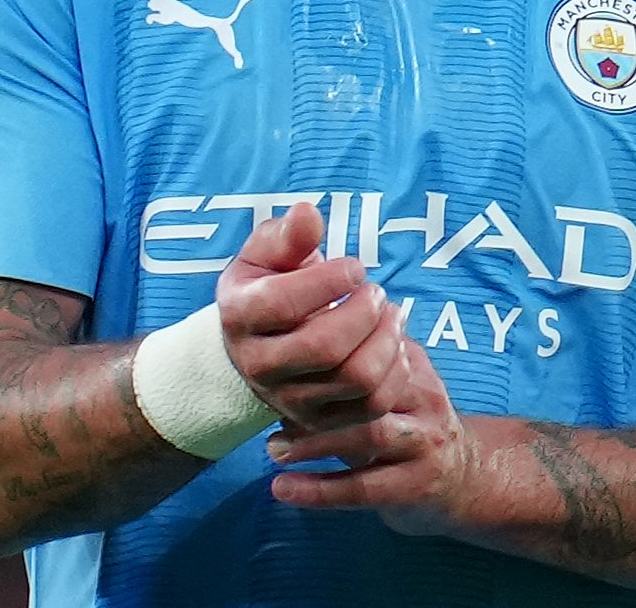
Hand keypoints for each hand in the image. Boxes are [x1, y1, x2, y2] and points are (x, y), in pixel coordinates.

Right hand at [216, 203, 411, 433]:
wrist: (258, 345)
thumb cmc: (269, 285)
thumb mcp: (268, 253)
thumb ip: (288, 234)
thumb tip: (308, 213)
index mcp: (240, 315)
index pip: (284, 303)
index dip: (330, 281)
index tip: (355, 267)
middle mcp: (259, 365)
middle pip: (326, 347)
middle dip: (365, 311)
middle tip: (376, 291)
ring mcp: (290, 400)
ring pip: (356, 379)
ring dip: (387, 340)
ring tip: (390, 313)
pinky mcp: (321, 422)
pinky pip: (373, 406)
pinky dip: (395, 371)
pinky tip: (393, 343)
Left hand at [264, 334, 483, 534]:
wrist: (465, 478)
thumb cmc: (409, 424)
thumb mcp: (393, 386)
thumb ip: (353, 367)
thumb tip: (288, 354)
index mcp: (412, 365)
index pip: (366, 349)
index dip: (319, 359)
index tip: (281, 366)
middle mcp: (424, 399)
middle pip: (368, 390)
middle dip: (314, 400)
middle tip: (270, 407)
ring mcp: (424, 443)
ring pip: (367, 436)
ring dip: (313, 443)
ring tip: (274, 449)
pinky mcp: (416, 487)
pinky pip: (362, 488)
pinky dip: (318, 491)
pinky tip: (282, 489)